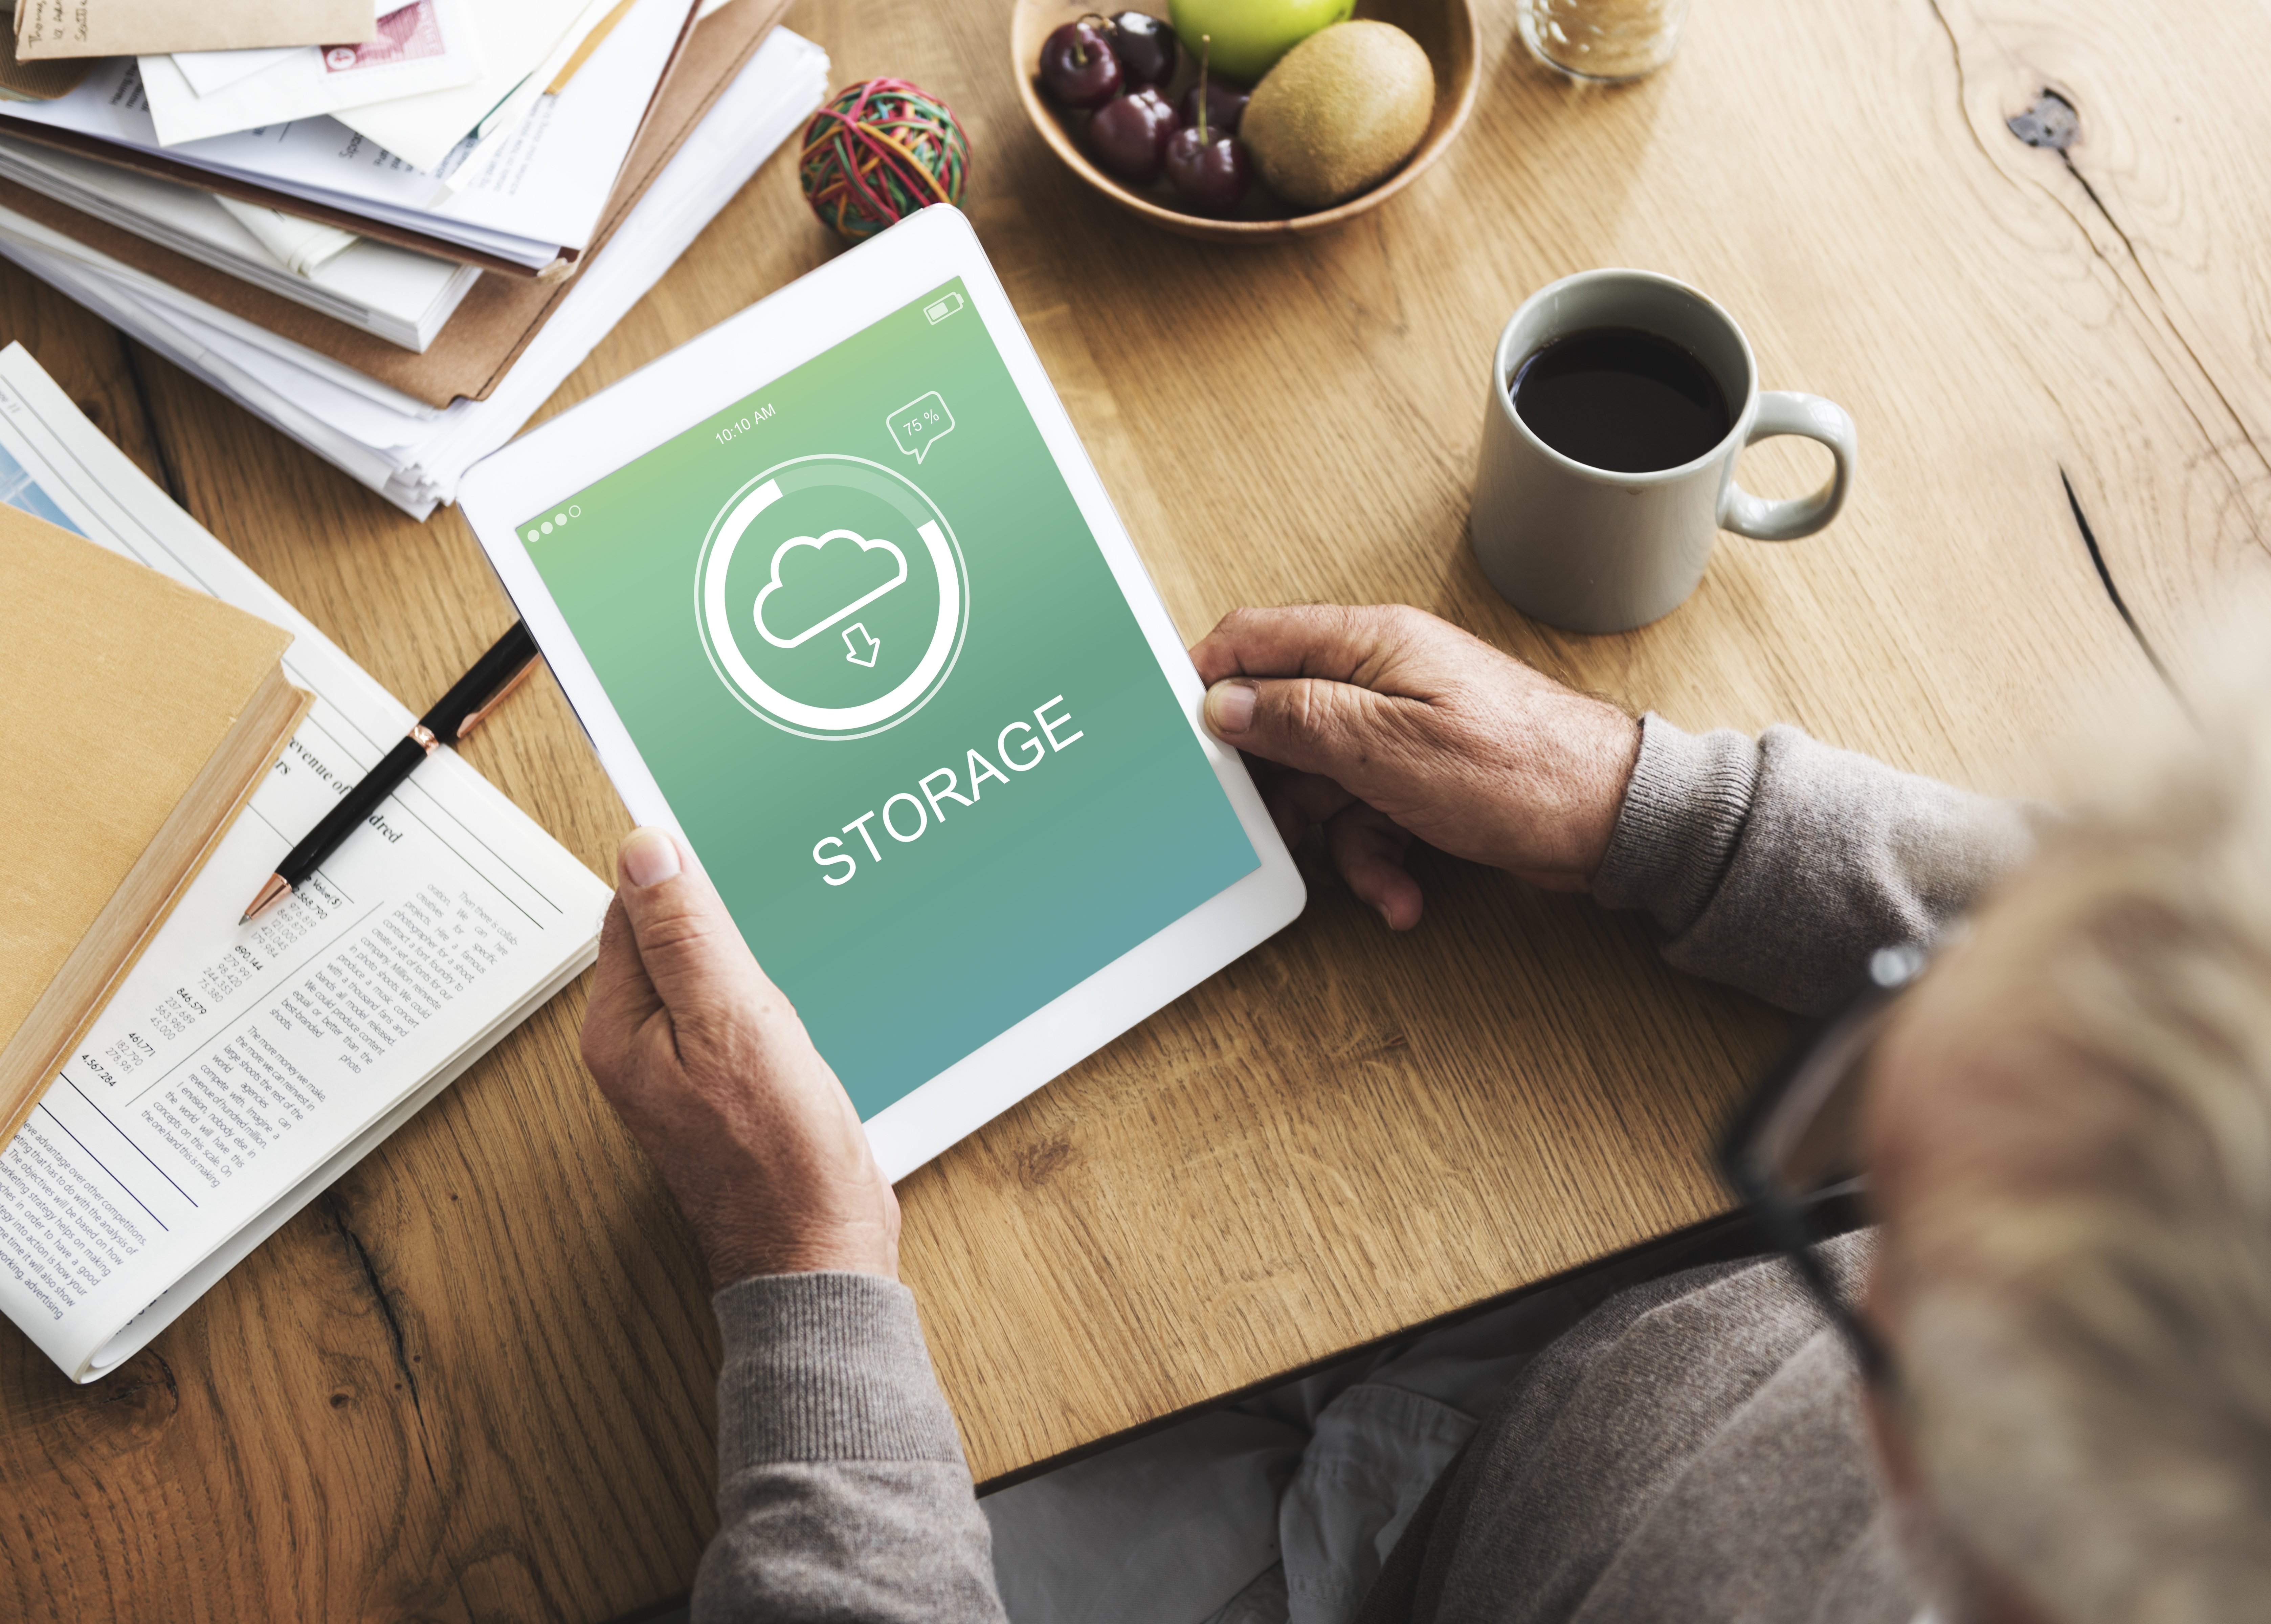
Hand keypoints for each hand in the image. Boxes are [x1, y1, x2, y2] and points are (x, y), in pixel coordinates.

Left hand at [580, 827, 898, 1286]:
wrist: (819, 1251)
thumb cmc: (777, 1155)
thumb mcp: (732, 1022)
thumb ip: (686, 934)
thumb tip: (645, 847)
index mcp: (622, 1027)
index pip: (635, 907)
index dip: (688, 877)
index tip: (741, 862)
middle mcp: (642, 1046)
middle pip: (673, 936)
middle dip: (727, 918)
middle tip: (780, 919)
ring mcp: (687, 1068)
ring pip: (715, 972)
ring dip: (755, 958)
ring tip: (796, 963)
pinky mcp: (731, 1084)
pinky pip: (741, 1011)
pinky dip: (773, 996)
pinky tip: (805, 1002)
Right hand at [1190, 605, 1641, 926]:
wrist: (1613, 822)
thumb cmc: (1523, 774)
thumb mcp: (1388, 747)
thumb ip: (1300, 718)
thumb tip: (1226, 703)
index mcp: (1367, 646)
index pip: (1253, 640)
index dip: (1207, 686)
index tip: (1182, 741)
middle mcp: (1379, 678)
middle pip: (1278, 722)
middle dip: (1273, 789)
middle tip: (1269, 833)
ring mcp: (1398, 729)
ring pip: (1318, 782)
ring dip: (1333, 842)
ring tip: (1369, 876)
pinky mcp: (1417, 776)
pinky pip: (1364, 817)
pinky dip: (1374, 860)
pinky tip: (1400, 892)